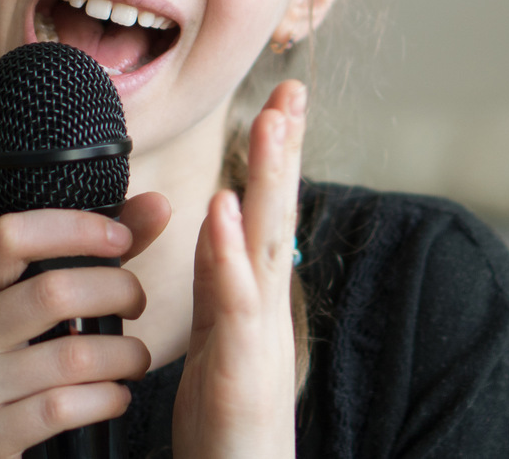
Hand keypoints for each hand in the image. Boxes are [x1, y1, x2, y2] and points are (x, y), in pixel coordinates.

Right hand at [0, 192, 169, 458]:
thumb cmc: (20, 358)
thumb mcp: (39, 302)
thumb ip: (95, 251)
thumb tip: (158, 204)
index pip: (11, 234)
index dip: (74, 228)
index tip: (121, 238)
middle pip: (52, 291)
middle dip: (115, 291)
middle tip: (137, 302)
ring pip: (70, 354)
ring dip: (124, 353)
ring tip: (137, 357)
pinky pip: (63, 407)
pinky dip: (107, 398)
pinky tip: (117, 395)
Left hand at [172, 80, 305, 458]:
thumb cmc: (226, 419)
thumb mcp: (217, 333)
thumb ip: (218, 278)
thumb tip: (218, 218)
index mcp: (256, 296)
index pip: (266, 213)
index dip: (276, 158)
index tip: (280, 101)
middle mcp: (268, 307)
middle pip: (277, 215)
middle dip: (285, 151)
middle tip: (290, 90)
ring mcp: (261, 336)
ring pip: (267, 245)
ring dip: (270, 182)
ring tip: (272, 124)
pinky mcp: (242, 370)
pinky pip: (235, 304)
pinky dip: (231, 255)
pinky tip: (226, 210)